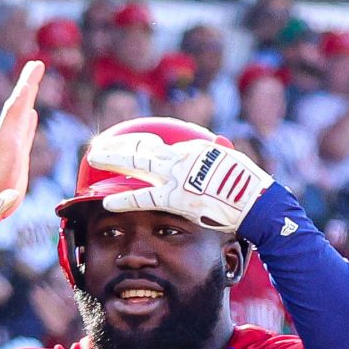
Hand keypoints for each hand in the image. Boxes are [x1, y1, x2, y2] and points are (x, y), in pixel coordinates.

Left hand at [0, 63, 40, 201]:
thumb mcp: (7, 141)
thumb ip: (16, 117)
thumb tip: (24, 90)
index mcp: (8, 125)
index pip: (20, 97)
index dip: (29, 80)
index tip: (37, 64)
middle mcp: (11, 130)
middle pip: (21, 101)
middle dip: (29, 84)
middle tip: (37, 68)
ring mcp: (14, 142)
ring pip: (23, 115)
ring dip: (29, 101)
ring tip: (33, 88)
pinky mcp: (19, 155)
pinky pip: (26, 132)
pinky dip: (29, 122)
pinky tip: (32, 118)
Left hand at [93, 129, 272, 232]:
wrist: (255, 203)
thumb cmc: (248, 190)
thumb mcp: (231, 165)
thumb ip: (215, 160)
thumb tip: (217, 153)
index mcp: (192, 149)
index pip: (160, 146)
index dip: (139, 145)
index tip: (127, 145)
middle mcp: (181, 157)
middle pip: (142, 147)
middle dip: (118, 145)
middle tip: (98, 146)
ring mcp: (177, 176)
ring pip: (137, 163)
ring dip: (113, 158)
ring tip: (93, 158)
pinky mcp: (176, 197)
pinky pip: (143, 196)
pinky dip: (124, 197)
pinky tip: (106, 199)